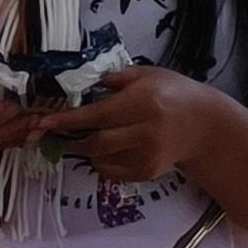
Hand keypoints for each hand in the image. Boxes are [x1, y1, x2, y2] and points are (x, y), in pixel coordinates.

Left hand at [43, 64, 215, 184]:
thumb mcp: (146, 75)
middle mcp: (146, 130)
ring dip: (86, 148)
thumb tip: (79, 82)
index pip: (97, 114)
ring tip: (90, 135)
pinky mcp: (146, 172)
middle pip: (95, 142)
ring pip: (99, 158)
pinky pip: (110, 170)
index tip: (43, 122)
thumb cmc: (172, 94)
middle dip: (71, 139)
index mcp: (143, 102)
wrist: (203, 125)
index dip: (67, 120)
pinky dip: (101, 160)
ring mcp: (147, 155)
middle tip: (56, 133)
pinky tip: (111, 146)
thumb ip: (113, 77)